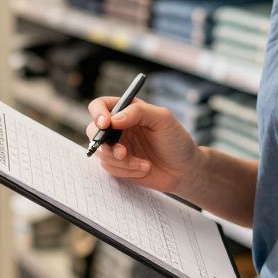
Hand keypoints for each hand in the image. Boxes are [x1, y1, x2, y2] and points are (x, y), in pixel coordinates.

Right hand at [87, 96, 202, 193]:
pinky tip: (144, 169)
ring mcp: (117, 146)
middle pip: (93, 130)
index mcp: (127, 110)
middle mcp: (118, 127)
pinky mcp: (118, 165)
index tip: (106, 124)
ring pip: (101, 153)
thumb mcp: (163, 119)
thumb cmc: (176, 141)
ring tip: (144, 164)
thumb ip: (139, 112)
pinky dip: (126, 171)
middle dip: (106, 144)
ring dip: (121, 162)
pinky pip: (109, 168)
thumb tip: (114, 119)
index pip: (100, 106)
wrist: (184, 170)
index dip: (98, 114)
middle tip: (122, 153)